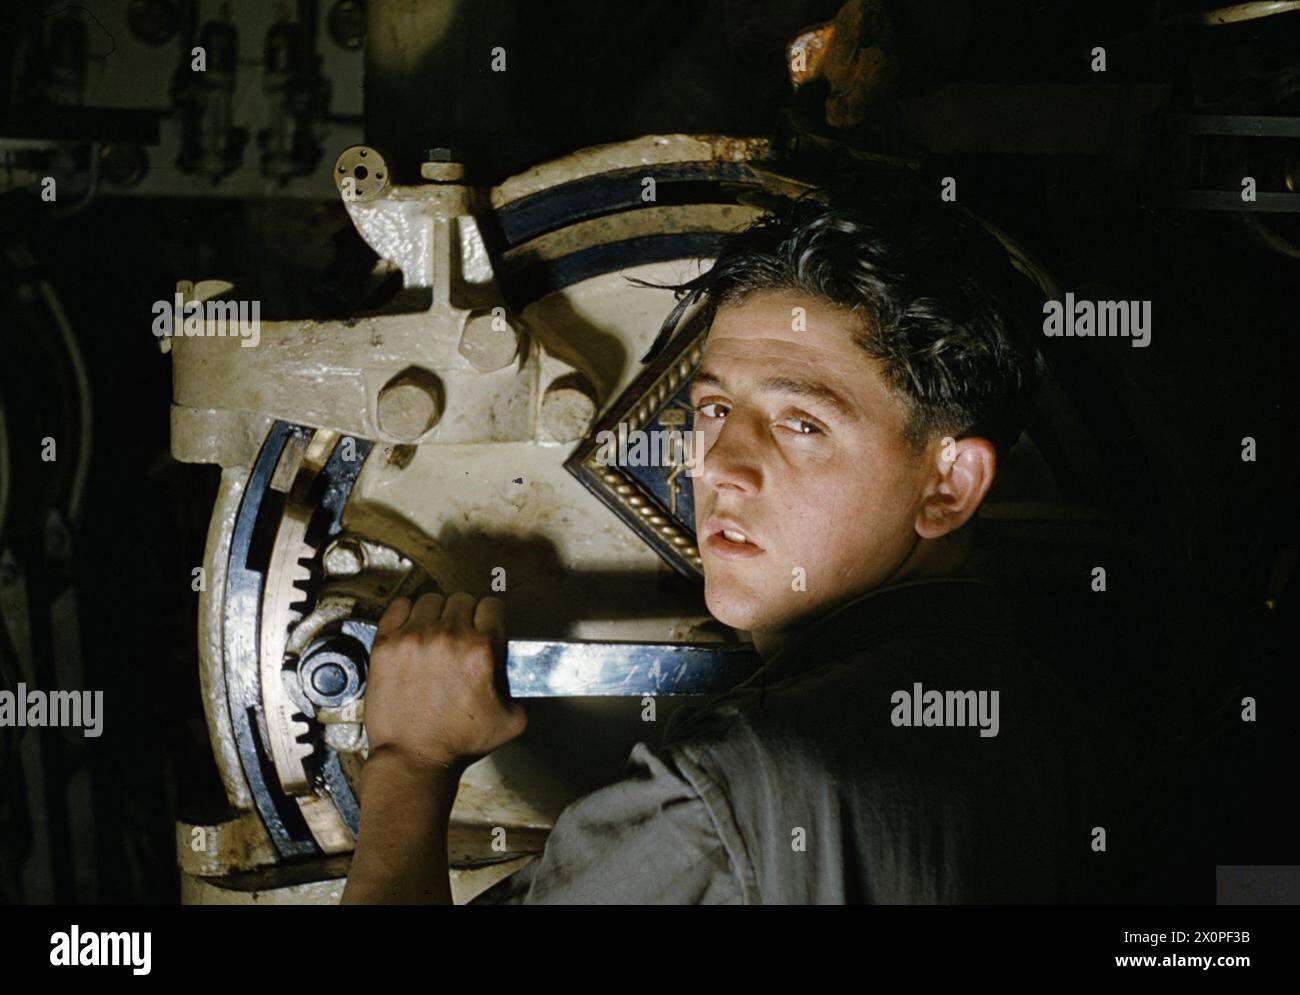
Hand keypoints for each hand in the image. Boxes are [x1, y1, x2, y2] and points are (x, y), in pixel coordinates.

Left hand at [363, 592, 526, 774]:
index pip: (492, 606)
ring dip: (436, 614)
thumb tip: (517, 672)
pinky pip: (399, 606)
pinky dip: (406, 614)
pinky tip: (411, 630)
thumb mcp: (511, 720)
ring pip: (431, 600)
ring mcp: (414, 638)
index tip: (485, 629)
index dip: (491, 619)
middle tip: (460, 638)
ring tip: (434, 635)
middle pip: (462, 600)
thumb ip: (519, 689)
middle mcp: (448, 637)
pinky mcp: (386, 644)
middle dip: (465, 617)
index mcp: (481, 650)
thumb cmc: (458, 743)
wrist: (413, 758)